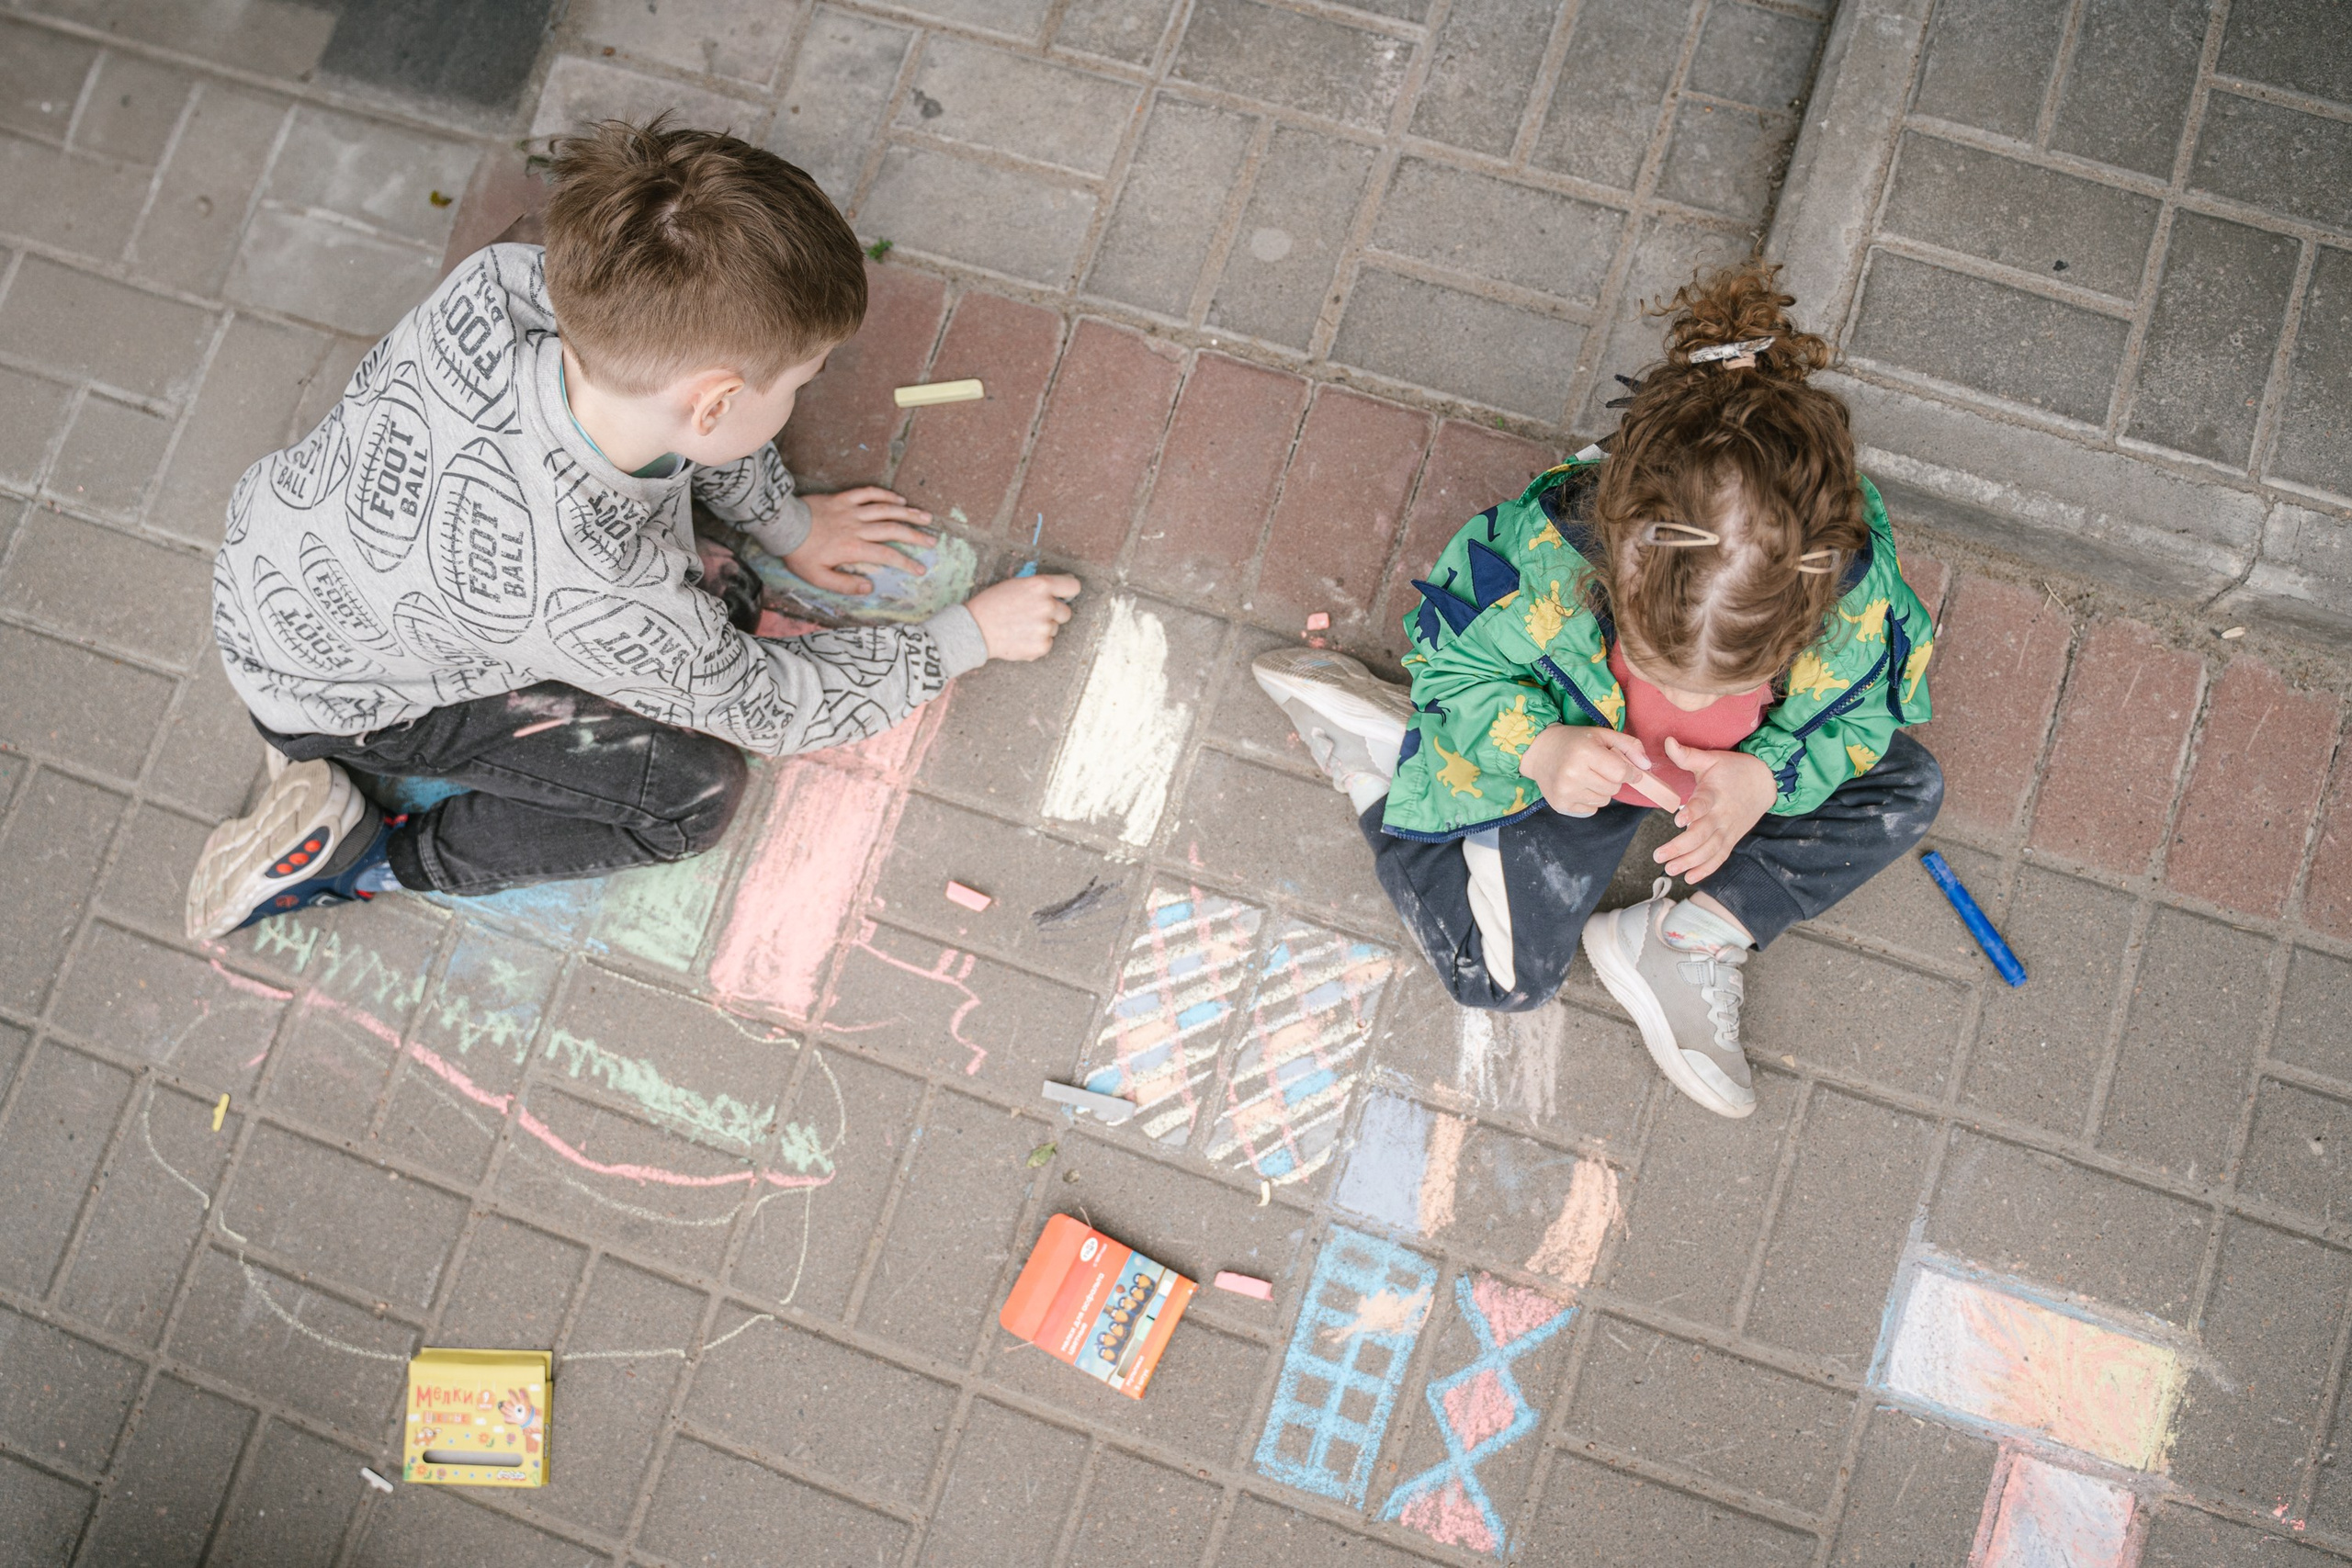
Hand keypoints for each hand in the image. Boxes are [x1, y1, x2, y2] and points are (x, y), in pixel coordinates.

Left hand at [786, 486, 935, 593]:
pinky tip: (898, 499)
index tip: (920, 569)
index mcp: (853, 548)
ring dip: (907, 513)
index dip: (906, 562)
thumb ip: (845, 585)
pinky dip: (885, 495)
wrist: (783, 526)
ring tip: (925, 517)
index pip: (887, 555)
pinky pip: (868, 493)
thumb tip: (869, 588)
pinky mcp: (843, 498)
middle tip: (932, 540)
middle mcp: (857, 527)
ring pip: (886, 510)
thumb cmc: (800, 554)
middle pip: (893, 530)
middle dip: (915, 535)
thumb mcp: (818, 578)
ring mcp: (851, 510)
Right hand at [966, 574, 1080, 661]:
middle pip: (1066, 612)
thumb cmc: (992, 604)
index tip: (1063, 596)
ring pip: (1054, 629)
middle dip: (1053, 614)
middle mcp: (1046, 606)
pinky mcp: (1042, 647)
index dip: (1068, 591)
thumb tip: (1061, 590)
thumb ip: (1039, 587)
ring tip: (1020, 627)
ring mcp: (1045, 628)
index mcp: (1040, 586)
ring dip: (1042, 629)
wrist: (975, 629)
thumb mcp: (1016, 585)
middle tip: (1031, 616)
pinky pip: (1047, 644)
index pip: (1072, 586)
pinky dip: (1036, 643)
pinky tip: (1020, 638)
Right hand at [1520, 724, 1653, 816]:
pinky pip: (1591, 810)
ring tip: (1587, 777)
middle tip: (1599, 769)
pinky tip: (1578, 786)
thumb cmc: (1574, 741)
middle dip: (1613, 780)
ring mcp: (1565, 791)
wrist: (1538, 751)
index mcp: (1585, 753)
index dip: (1630, 772)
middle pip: (1614, 789)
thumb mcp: (1602, 735)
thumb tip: (1647, 766)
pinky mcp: (1560, 804)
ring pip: (1603, 801)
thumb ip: (1630, 746)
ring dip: (1601, 791)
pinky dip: (1589, 800)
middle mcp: (1573, 773)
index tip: (1629, 770)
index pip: (1621, 773)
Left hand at [1653, 738, 1775, 881]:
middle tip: (1659, 856)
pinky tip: (1689, 877)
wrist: (1765, 781)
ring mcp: (1728, 830)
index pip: (1703, 805)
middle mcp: (1722, 815)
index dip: (1692, 812)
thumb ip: (1687, 755)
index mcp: (1715, 794)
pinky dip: (1706, 869)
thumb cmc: (1733, 769)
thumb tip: (1667, 742)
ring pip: (1710, 850)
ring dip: (1690, 862)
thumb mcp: (1711, 759)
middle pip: (1703, 835)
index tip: (1679, 818)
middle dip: (1681, 847)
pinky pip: (1720, 857)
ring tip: (1669, 869)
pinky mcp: (1732, 839)